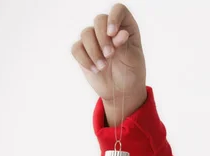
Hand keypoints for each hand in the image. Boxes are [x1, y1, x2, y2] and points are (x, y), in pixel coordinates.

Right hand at [71, 3, 146, 125]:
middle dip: (102, 37)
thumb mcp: (133, 59)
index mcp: (126, 28)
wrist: (122, 91)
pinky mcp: (83, 51)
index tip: (113, 33)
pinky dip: (85, 59)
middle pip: (99, 19)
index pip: (119, 10)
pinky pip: (76, 48)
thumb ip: (125, 44)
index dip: (114, 17)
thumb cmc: (131, 72)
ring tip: (103, 66)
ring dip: (94, 51)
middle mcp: (109, 30)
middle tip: (110, 54)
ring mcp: (95, 39)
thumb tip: (121, 32)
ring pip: (86, 33)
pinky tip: (95, 70)